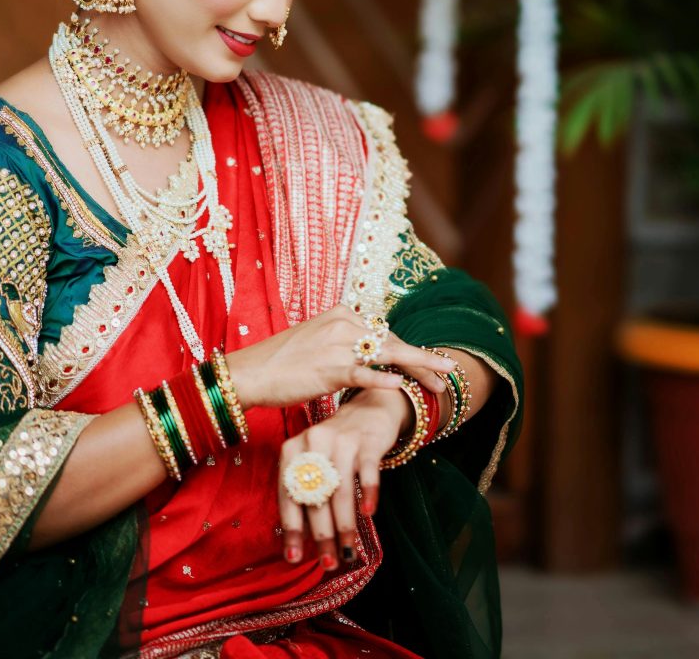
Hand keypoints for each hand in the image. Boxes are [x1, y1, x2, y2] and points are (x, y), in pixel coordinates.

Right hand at [226, 305, 454, 409]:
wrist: (251, 371)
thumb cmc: (281, 361)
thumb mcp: (316, 341)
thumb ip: (343, 342)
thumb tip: (367, 353)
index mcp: (341, 314)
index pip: (385, 332)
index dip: (411, 351)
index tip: (430, 364)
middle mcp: (343, 323)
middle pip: (393, 342)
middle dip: (423, 360)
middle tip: (448, 375)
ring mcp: (337, 345)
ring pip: (388, 355)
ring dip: (419, 368)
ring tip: (442, 382)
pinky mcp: (329, 368)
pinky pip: (363, 373)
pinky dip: (383, 379)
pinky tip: (402, 385)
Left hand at [277, 386, 410, 569]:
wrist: (367, 410)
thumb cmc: (335, 447)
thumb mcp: (314, 462)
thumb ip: (306, 493)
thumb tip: (300, 541)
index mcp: (292, 449)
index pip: (288, 494)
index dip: (291, 528)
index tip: (294, 557)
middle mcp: (312, 442)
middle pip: (314, 496)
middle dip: (321, 534)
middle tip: (328, 562)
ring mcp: (340, 440)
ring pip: (340, 489)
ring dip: (345, 525)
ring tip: (349, 551)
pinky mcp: (366, 441)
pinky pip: (367, 472)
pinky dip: (368, 493)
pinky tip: (369, 514)